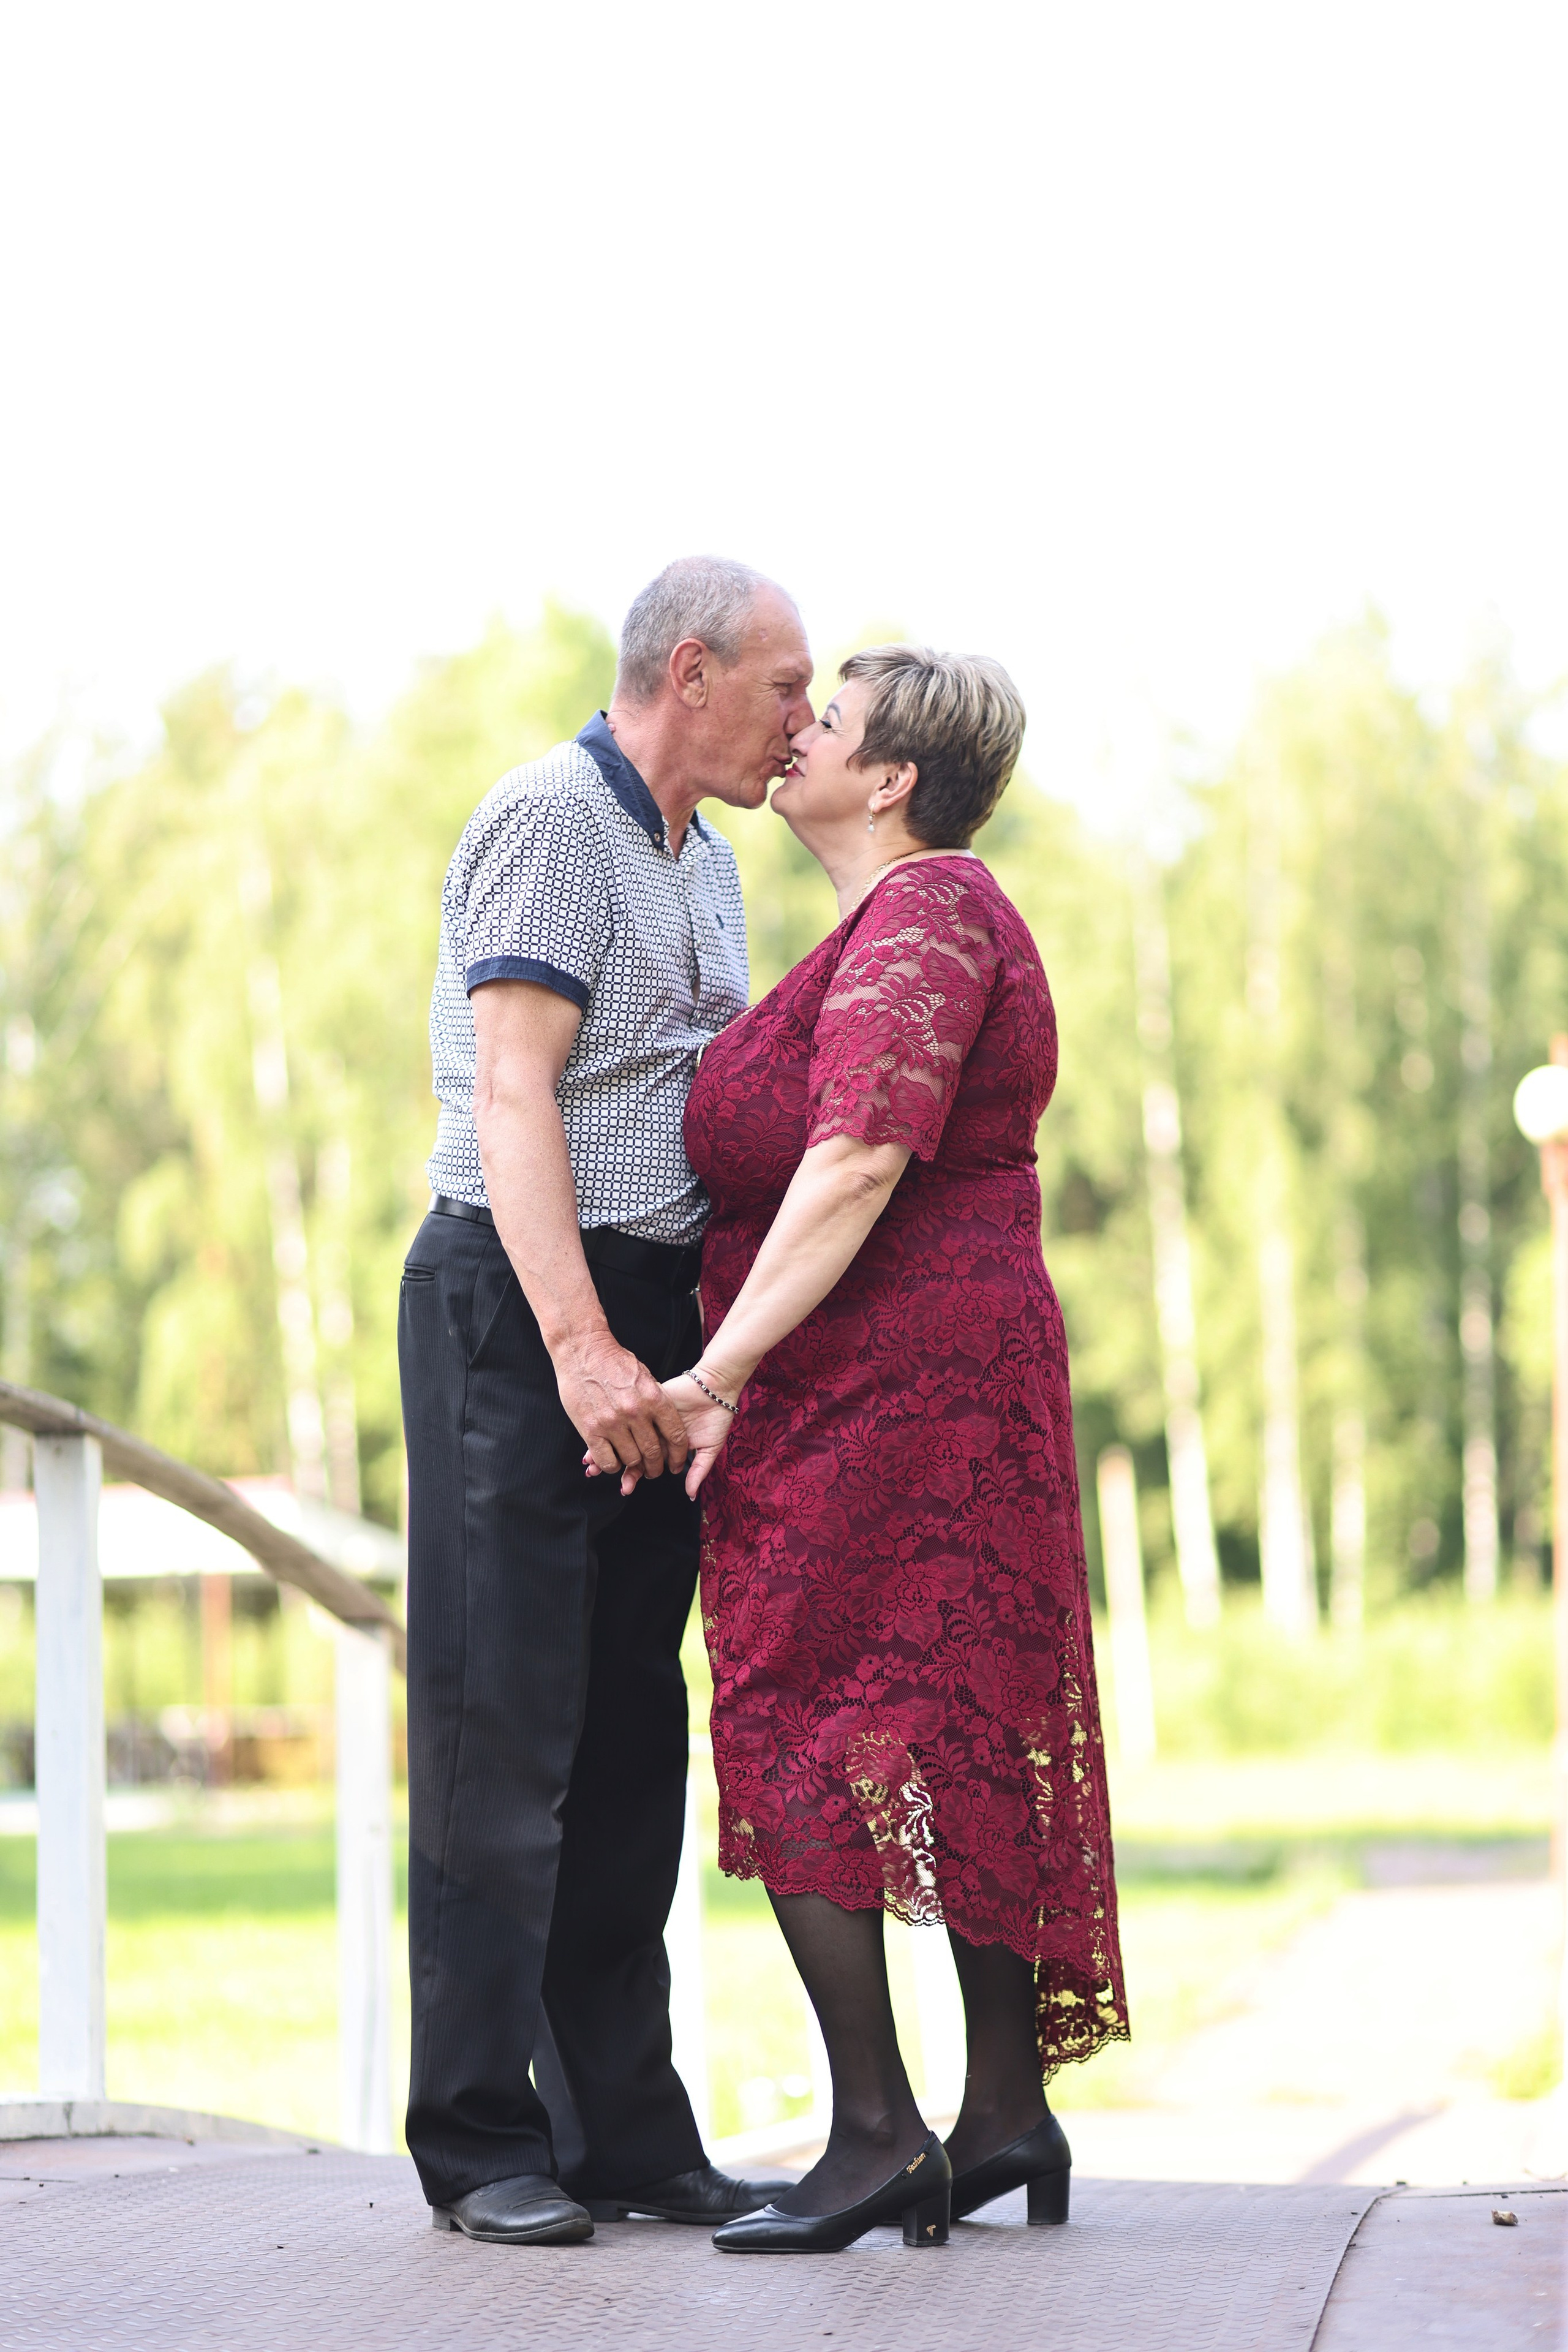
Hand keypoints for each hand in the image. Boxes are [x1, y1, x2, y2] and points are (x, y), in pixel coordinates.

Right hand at [557, 1328, 689, 1482]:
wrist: (583, 1350)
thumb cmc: (614, 1361)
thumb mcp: (644, 1376)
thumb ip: (655, 1400)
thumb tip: (664, 1424)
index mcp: (654, 1398)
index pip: (676, 1435)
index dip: (678, 1454)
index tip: (676, 1462)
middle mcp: (635, 1412)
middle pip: (653, 1452)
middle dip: (655, 1467)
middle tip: (653, 1471)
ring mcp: (612, 1422)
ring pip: (631, 1460)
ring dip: (633, 1466)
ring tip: (632, 1465)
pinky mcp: (591, 1430)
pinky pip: (607, 1461)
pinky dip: (612, 1466)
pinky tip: (612, 1460)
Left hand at [583, 1370, 737, 1498]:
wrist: (718, 1389)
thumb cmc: (717, 1418)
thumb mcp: (709, 1448)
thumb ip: (698, 1470)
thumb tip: (690, 1494)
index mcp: (664, 1445)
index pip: (644, 1463)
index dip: (633, 1476)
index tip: (625, 1489)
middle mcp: (652, 1433)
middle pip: (629, 1452)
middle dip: (618, 1467)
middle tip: (606, 1476)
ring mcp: (647, 1417)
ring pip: (624, 1434)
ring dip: (609, 1448)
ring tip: (595, 1463)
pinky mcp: (646, 1401)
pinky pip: (627, 1415)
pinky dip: (614, 1424)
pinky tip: (602, 1433)